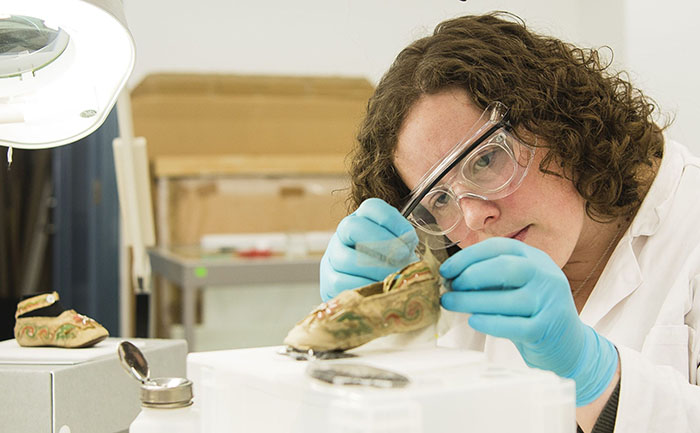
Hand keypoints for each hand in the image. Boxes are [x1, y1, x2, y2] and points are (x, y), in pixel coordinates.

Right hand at [320, 198, 418, 300]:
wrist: (369, 288)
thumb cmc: (390, 265)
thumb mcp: (400, 249)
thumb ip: (404, 245)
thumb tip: (409, 256)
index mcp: (363, 218)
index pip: (371, 207)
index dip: (392, 221)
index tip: (410, 240)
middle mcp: (343, 233)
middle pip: (352, 227)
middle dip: (380, 242)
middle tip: (402, 257)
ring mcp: (332, 256)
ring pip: (345, 258)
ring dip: (374, 269)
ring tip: (394, 277)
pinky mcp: (328, 281)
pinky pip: (341, 282)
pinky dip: (363, 286)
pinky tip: (379, 289)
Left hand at [440, 237, 617, 405]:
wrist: (570, 345)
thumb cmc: (531, 312)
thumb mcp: (516, 286)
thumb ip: (490, 278)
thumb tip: (450, 277)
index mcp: (535, 258)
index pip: (498, 247)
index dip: (467, 256)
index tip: (445, 270)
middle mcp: (546, 275)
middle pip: (504, 267)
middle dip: (470, 276)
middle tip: (449, 288)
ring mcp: (550, 301)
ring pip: (506, 298)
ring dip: (471, 301)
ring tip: (450, 304)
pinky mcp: (548, 328)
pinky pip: (514, 326)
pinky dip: (490, 323)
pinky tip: (473, 320)